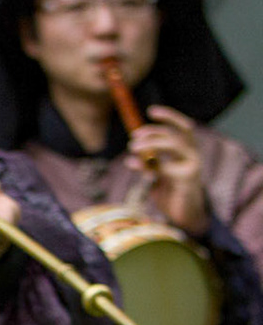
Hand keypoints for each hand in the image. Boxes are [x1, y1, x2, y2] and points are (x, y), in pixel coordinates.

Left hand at [131, 105, 209, 236]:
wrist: (182, 214)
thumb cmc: (169, 190)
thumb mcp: (156, 172)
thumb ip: (149, 161)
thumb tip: (133, 152)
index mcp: (187, 150)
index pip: (183, 127)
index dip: (169, 116)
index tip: (151, 110)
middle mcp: (192, 155)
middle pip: (179, 133)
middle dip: (155, 132)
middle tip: (134, 136)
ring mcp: (192, 166)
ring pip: (176, 145)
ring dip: (153, 143)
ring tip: (133, 147)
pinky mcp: (187, 180)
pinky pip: (165, 168)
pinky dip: (147, 165)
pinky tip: (132, 164)